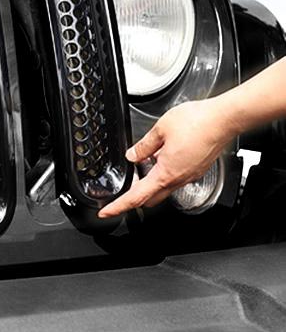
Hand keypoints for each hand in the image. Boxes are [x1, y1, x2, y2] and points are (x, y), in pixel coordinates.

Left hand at [98, 99, 235, 218]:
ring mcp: (189, 175)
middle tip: (122, 185)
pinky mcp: (197, 169)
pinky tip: (158, 159)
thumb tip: (132, 155)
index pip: (136, 197)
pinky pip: (175, 178)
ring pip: (163, 188)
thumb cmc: (197, 122)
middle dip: (133, 195)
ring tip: (138, 167)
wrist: (225, 120)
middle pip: (150, 197)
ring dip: (148, 183)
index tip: (106, 212)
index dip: (119, 206)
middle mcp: (179, 179)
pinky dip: (162, 174)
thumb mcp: (159, 130)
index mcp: (166, 173)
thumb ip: (143, 146)